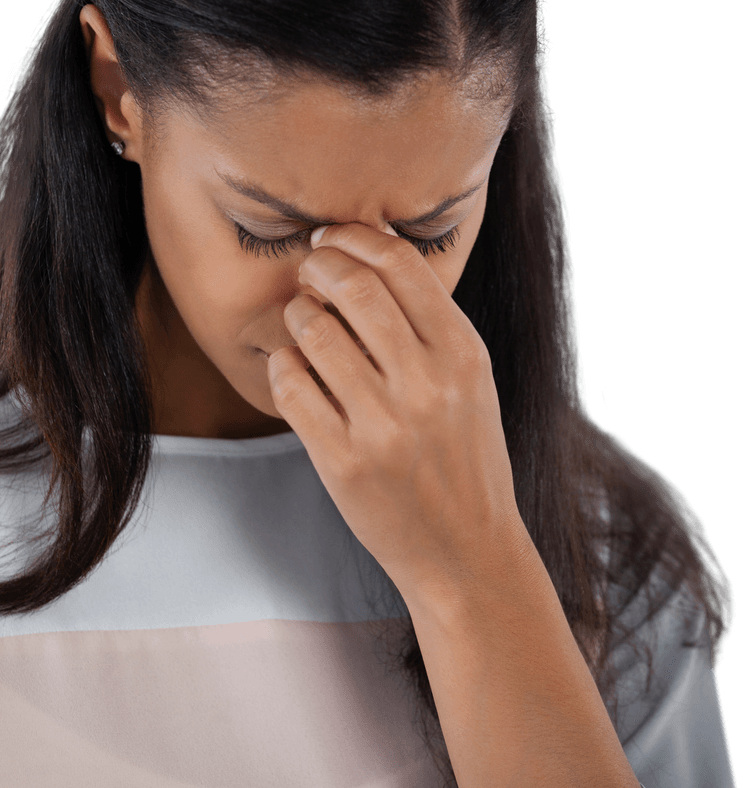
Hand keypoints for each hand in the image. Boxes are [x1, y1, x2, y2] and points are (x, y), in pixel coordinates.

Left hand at [266, 221, 523, 604]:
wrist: (466, 550)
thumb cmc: (464, 456)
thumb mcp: (471, 382)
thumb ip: (430, 322)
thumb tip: (371, 250)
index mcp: (463, 354)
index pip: (400, 264)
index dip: (355, 237)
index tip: (331, 238)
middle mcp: (427, 384)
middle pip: (352, 286)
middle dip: (317, 266)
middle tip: (308, 271)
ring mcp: (383, 425)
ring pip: (313, 332)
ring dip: (297, 314)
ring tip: (303, 322)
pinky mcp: (343, 462)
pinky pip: (290, 385)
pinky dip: (283, 364)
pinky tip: (294, 368)